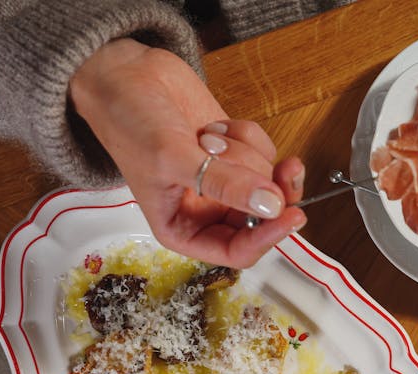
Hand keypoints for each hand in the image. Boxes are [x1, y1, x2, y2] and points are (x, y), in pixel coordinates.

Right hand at [69, 38, 305, 267]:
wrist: (125, 77)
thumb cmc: (130, 124)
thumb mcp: (172, 158)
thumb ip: (222, 184)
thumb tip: (270, 205)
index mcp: (184, 230)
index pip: (237, 251)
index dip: (268, 237)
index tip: (291, 214)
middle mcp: (208, 212)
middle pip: (263, 217)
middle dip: (266, 187)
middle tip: (284, 167)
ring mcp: (226, 182)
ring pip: (266, 179)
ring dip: (244, 152)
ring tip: (207, 137)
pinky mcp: (237, 154)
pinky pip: (266, 152)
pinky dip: (246, 134)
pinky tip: (215, 126)